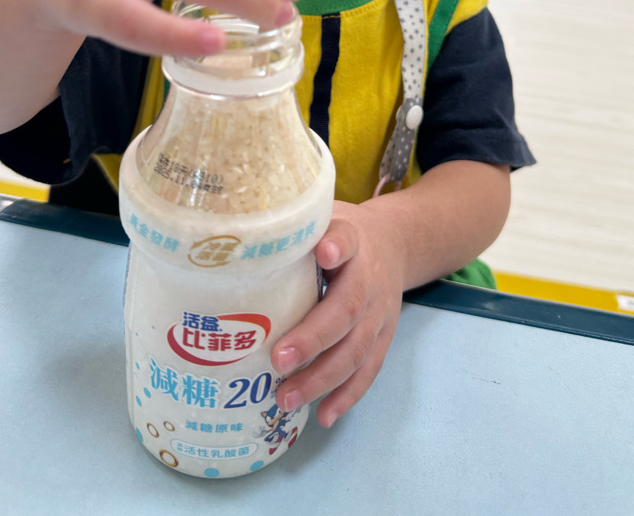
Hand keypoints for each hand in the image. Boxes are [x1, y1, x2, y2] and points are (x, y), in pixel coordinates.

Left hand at [271, 200, 404, 427]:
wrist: (394, 242)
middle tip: (278, 360)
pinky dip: (347, 395)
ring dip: (322, 378)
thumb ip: (293, 230)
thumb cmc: (339, 233)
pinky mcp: (384, 336)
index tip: (323, 251)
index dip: (336, 246)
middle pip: (347, 310)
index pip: (346, 238)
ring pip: (357, 349)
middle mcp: (369, 277)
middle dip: (313, 338)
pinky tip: (323, 415)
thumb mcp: (322, 217)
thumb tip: (239, 239)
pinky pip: (368, 370)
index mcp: (352, 239)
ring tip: (286, 398)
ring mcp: (380, 311)